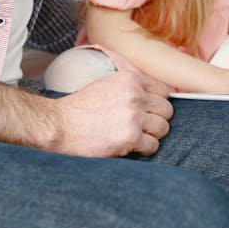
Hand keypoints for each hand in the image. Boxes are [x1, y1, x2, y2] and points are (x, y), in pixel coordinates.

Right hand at [47, 70, 172, 157]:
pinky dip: (144, 149)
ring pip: (163, 128)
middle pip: (167, 110)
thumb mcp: (108, 84)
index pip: (164, 91)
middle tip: (142, 126)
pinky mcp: (130, 138)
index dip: (157, 102)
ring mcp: (134, 116)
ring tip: (135, 136)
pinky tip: (130, 146)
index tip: (149, 110)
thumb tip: (155, 97)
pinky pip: (153, 145)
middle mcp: (135, 95)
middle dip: (157, 119)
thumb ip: (132, 87)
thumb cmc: (82, 107)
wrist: (61, 125)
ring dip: (152, 135)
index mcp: (130, 79)